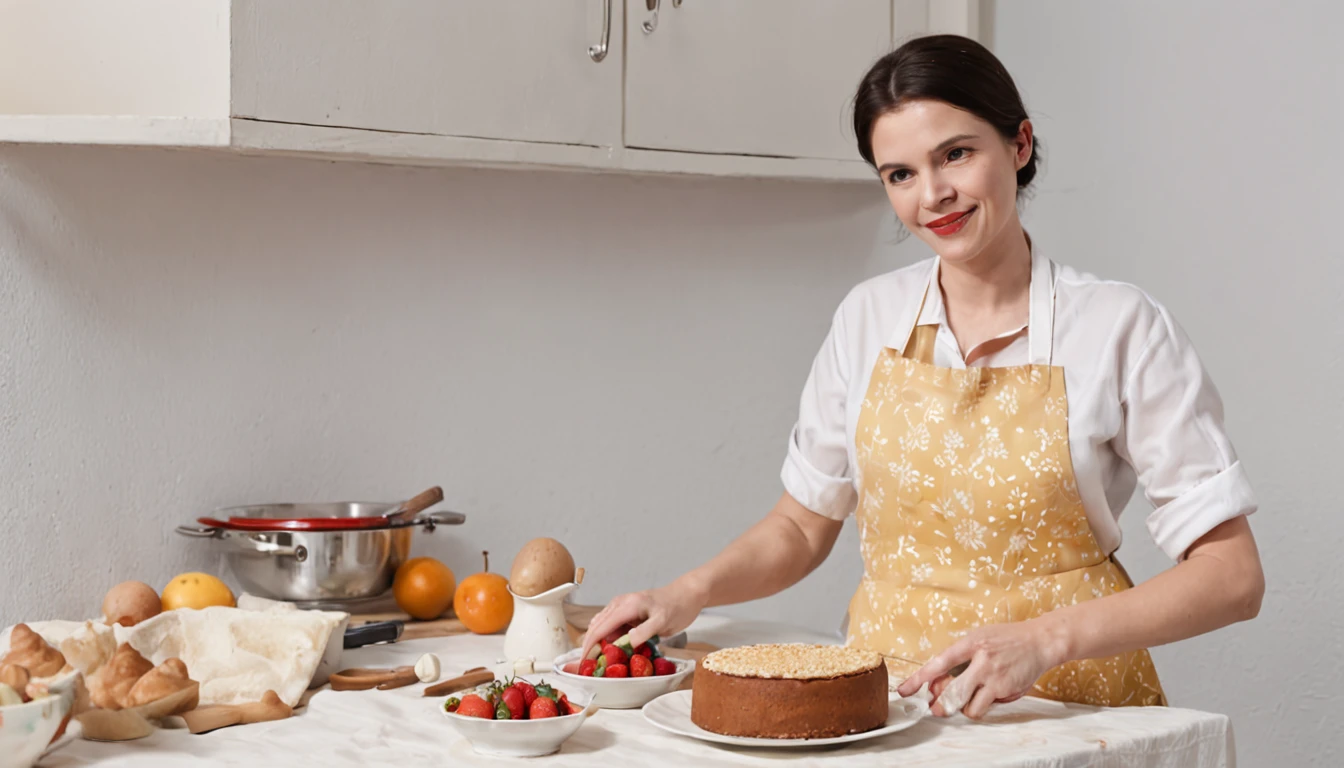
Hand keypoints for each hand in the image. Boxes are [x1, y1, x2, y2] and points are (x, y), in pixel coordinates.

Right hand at [581, 581, 704, 657]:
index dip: (590, 645)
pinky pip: (612, 627)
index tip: (584, 662)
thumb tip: (627, 642)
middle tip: (590, 666)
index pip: (600, 627)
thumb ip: (645, 631)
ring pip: (602, 627)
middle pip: (596, 627)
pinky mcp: (627, 613)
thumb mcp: (663, 621)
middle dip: (591, 646)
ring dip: (600, 643)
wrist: (687, 594)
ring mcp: (622, 608)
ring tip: (602, 661)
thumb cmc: (677, 606)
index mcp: (626, 605)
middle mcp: (619, 605)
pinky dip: (610, 639)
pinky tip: (615, 650)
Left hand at [896, 619, 1065, 718]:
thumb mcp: (979, 638)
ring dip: (964, 707)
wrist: (1039, 641)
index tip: (904, 691)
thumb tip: (938, 680)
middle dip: (939, 706)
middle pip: (952, 693)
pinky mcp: (1006, 690)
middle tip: (935, 709)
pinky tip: (989, 694)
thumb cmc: (1006, 639)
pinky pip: (987, 707)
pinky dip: (983, 705)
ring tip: (969, 697)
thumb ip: (960, 656)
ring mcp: (994, 677)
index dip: (918, 679)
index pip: (938, 663)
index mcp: (970, 643)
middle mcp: (981, 660)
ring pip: (969, 706)